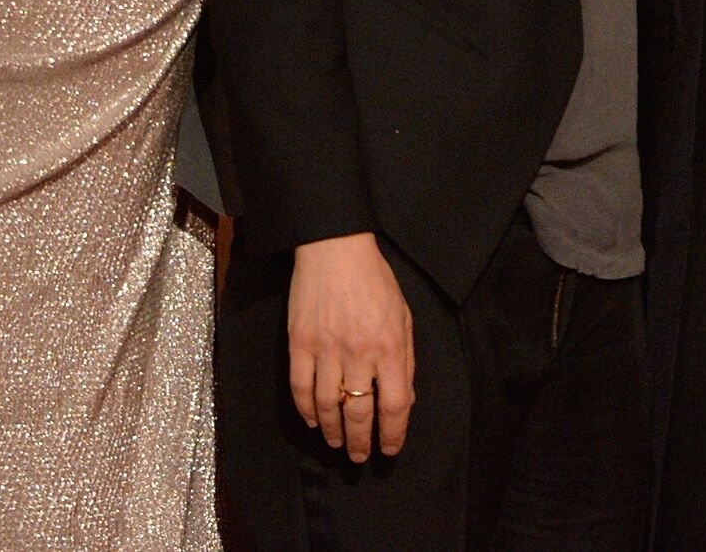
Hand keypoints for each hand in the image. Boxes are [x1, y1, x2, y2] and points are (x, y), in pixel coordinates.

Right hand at [287, 233, 414, 461]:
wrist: (334, 249)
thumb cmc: (374, 280)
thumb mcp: (403, 316)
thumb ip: (406, 359)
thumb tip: (405, 399)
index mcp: (389, 346)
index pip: (395, 405)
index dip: (393, 434)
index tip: (390, 448)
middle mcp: (358, 353)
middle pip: (360, 413)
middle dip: (361, 442)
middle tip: (361, 457)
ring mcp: (326, 350)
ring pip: (328, 406)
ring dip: (333, 432)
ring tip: (337, 443)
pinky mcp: (299, 344)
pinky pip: (301, 388)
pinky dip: (307, 410)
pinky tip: (313, 420)